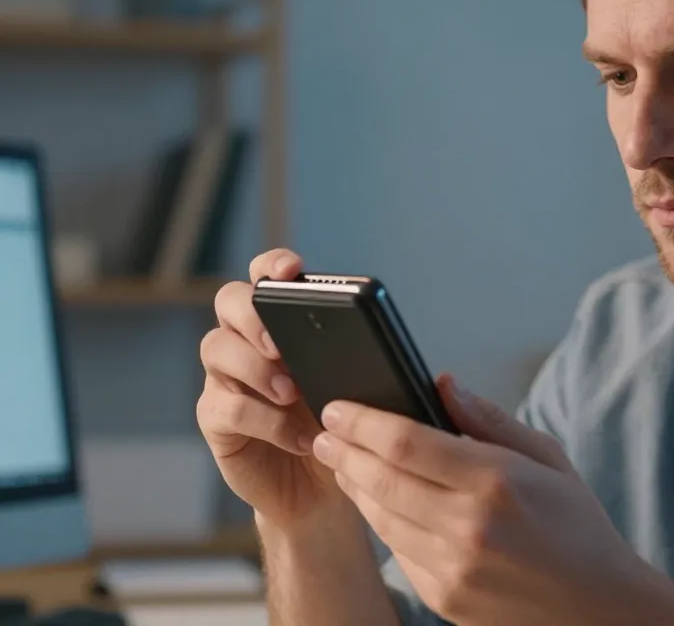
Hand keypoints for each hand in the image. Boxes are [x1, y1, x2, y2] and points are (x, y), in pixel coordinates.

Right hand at [196, 249, 353, 533]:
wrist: (320, 488)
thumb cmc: (340, 423)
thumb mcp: (356, 387)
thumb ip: (359, 359)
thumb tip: (379, 344)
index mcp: (281, 320)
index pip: (265, 274)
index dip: (273, 264)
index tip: (292, 271)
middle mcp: (246, 338)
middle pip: (229, 300)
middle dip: (252, 314)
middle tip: (280, 343)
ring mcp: (226, 376)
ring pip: (217, 348)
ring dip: (256, 367)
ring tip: (293, 392)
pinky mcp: (216, 419)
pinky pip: (227, 407)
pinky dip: (266, 422)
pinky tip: (301, 439)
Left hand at [311, 375, 673, 624]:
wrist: (598, 608)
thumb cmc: (578, 527)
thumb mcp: (548, 458)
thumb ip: (490, 420)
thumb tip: (443, 384)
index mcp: (497, 482)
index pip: (407, 443)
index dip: (363, 422)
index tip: (339, 408)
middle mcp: (469, 527)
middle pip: (382, 479)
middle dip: (344, 451)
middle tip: (324, 433)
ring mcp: (453, 568)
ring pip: (381, 517)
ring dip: (354, 486)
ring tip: (342, 461)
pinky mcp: (444, 597)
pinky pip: (397, 551)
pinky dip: (381, 521)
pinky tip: (377, 501)